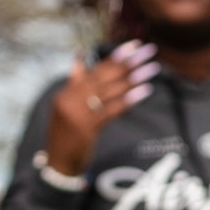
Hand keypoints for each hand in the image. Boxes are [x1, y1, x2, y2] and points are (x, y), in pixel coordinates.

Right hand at [38, 41, 155, 175]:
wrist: (58, 165)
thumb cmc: (66, 136)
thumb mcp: (66, 107)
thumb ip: (75, 82)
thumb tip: (79, 56)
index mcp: (66, 92)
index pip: (94, 69)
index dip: (115, 57)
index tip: (133, 45)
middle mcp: (70, 99)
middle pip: (104, 76)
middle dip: (128, 62)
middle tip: (148, 51)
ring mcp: (78, 113)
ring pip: (110, 91)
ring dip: (133, 78)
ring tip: (152, 68)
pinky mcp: (87, 128)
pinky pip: (112, 110)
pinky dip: (129, 99)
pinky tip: (145, 91)